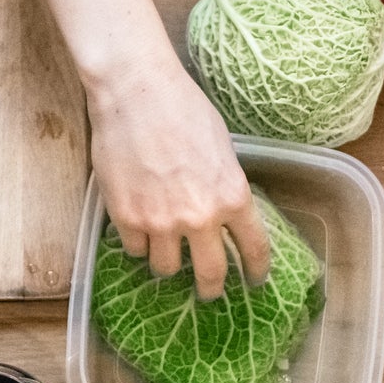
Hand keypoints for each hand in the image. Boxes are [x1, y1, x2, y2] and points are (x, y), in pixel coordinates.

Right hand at [88, 49, 269, 299]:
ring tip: (164, 249)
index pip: (254, 249)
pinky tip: (138, 227)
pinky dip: (137, 241)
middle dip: (210, 288)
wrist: (136, 91)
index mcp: (232, 197)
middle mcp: (200, 218)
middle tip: (208, 291)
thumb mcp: (221, 147)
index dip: (257, 271)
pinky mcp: (126, 217)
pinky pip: (134, 248)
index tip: (255, 280)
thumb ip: (223, 185)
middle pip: (210, 275)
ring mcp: (160, 222)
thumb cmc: (182, 107)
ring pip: (166, 268)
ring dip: (167, 261)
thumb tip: (220, 208)